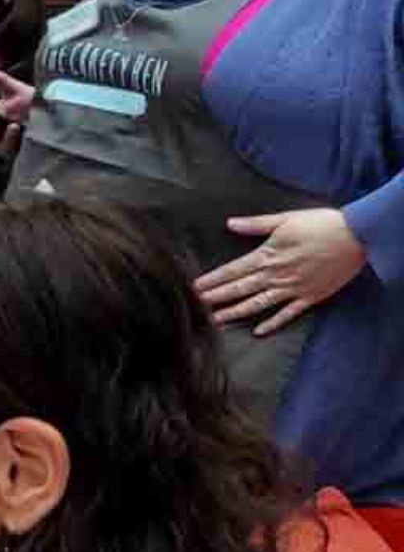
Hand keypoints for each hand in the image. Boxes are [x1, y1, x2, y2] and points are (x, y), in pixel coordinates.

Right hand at [0, 71, 33, 155]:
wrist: (56, 115)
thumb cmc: (33, 103)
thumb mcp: (15, 89)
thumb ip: (0, 82)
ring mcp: (8, 144)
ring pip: (0, 146)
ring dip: (4, 137)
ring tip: (12, 126)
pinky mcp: (21, 151)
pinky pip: (16, 150)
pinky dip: (17, 140)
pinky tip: (21, 130)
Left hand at [195, 207, 366, 334]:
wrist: (357, 236)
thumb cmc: (322, 224)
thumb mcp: (286, 219)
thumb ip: (256, 224)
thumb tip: (230, 223)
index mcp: (268, 255)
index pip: (233, 271)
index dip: (212, 280)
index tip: (194, 288)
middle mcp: (277, 275)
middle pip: (240, 289)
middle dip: (216, 298)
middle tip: (195, 307)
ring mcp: (293, 288)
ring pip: (258, 304)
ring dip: (235, 313)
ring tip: (216, 320)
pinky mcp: (310, 297)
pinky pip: (287, 314)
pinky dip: (272, 323)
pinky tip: (258, 332)